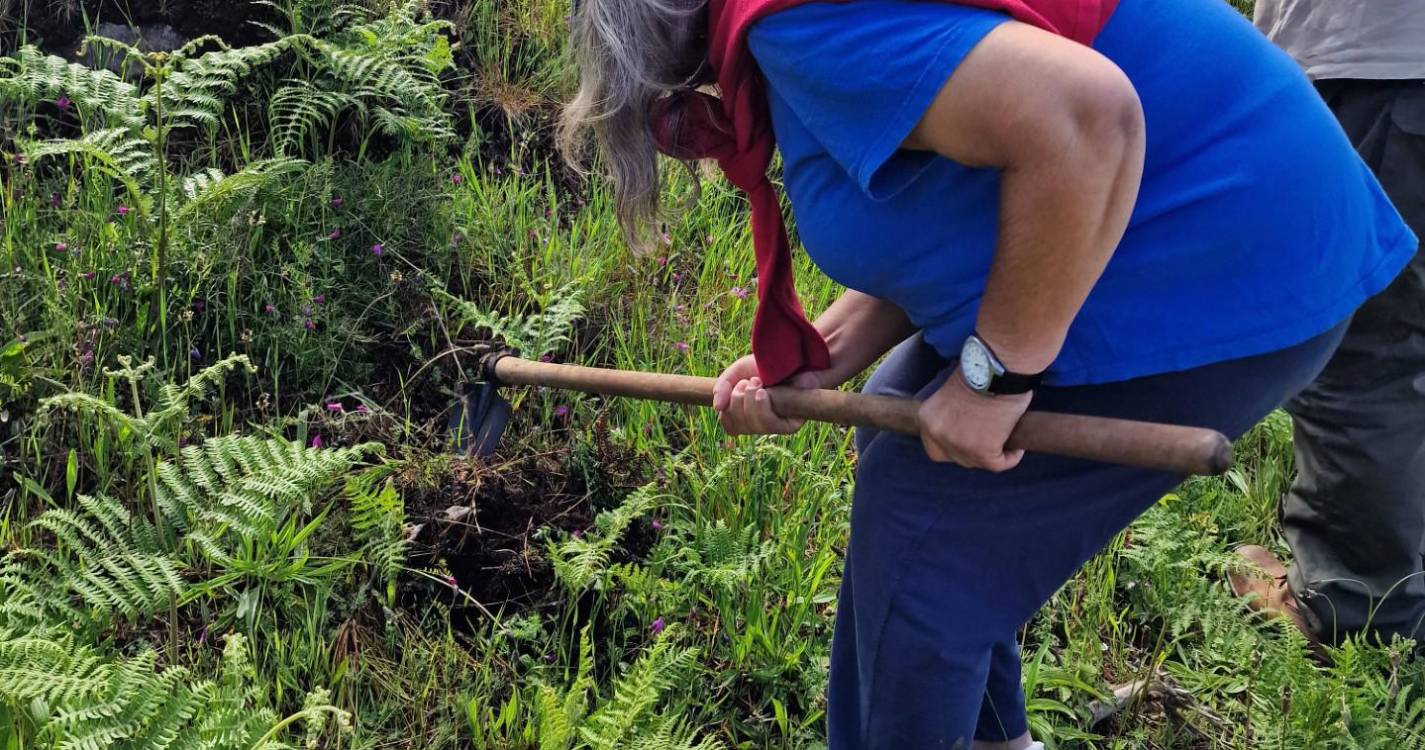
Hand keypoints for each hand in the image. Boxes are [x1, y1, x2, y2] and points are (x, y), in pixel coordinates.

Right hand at [712, 354, 825, 435]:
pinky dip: (761, 407)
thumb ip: (722, 387)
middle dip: (737, 400)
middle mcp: (760, 423)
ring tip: (757, 382)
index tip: (735, 387)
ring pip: (752, 426)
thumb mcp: (737, 372)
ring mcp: (775, 426)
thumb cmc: (766, 365)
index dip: (727, 411)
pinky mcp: (790, 425)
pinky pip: (769, 425)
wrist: (796, 356)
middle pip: (738, 427)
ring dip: (749, 401)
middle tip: (749, 382)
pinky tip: (763, 392)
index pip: (730, 426)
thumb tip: (718, 407)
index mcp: (747, 415)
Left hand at [917, 368, 1031, 470]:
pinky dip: (1010, 458)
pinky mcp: (983, 451)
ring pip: (977, 463)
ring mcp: (959, 444)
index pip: (934, 447)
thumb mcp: (951, 394)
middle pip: (955, 458)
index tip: (968, 443)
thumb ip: (951, 414)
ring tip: (1006, 441)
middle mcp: (938, 434)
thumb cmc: (981, 372)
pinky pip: (999, 464)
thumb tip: (964, 426)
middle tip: (989, 442)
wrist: (998, 367)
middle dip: (972, 452)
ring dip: (992, 454)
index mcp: (927, 418)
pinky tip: (1017, 449)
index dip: (952, 448)